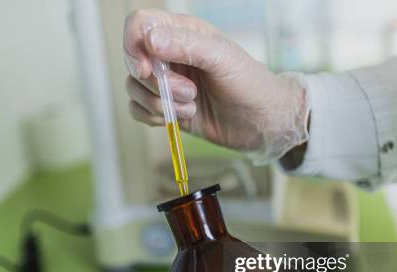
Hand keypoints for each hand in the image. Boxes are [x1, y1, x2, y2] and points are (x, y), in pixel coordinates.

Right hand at [123, 9, 308, 159]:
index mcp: (183, 32)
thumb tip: (151, 41)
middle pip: (134, 60)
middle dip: (157, 83)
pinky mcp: (166, 106)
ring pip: (135, 88)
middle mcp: (170, 55)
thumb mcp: (222, 59)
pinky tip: (181, 118)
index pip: (139, 24)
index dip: (134, 46)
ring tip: (192, 107)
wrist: (262, 122)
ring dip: (160, 103)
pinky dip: (153, 117)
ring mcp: (167, 82)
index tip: (147, 69)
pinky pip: (137, 110)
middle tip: (189, 92)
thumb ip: (187, 45)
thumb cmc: (250, 84)